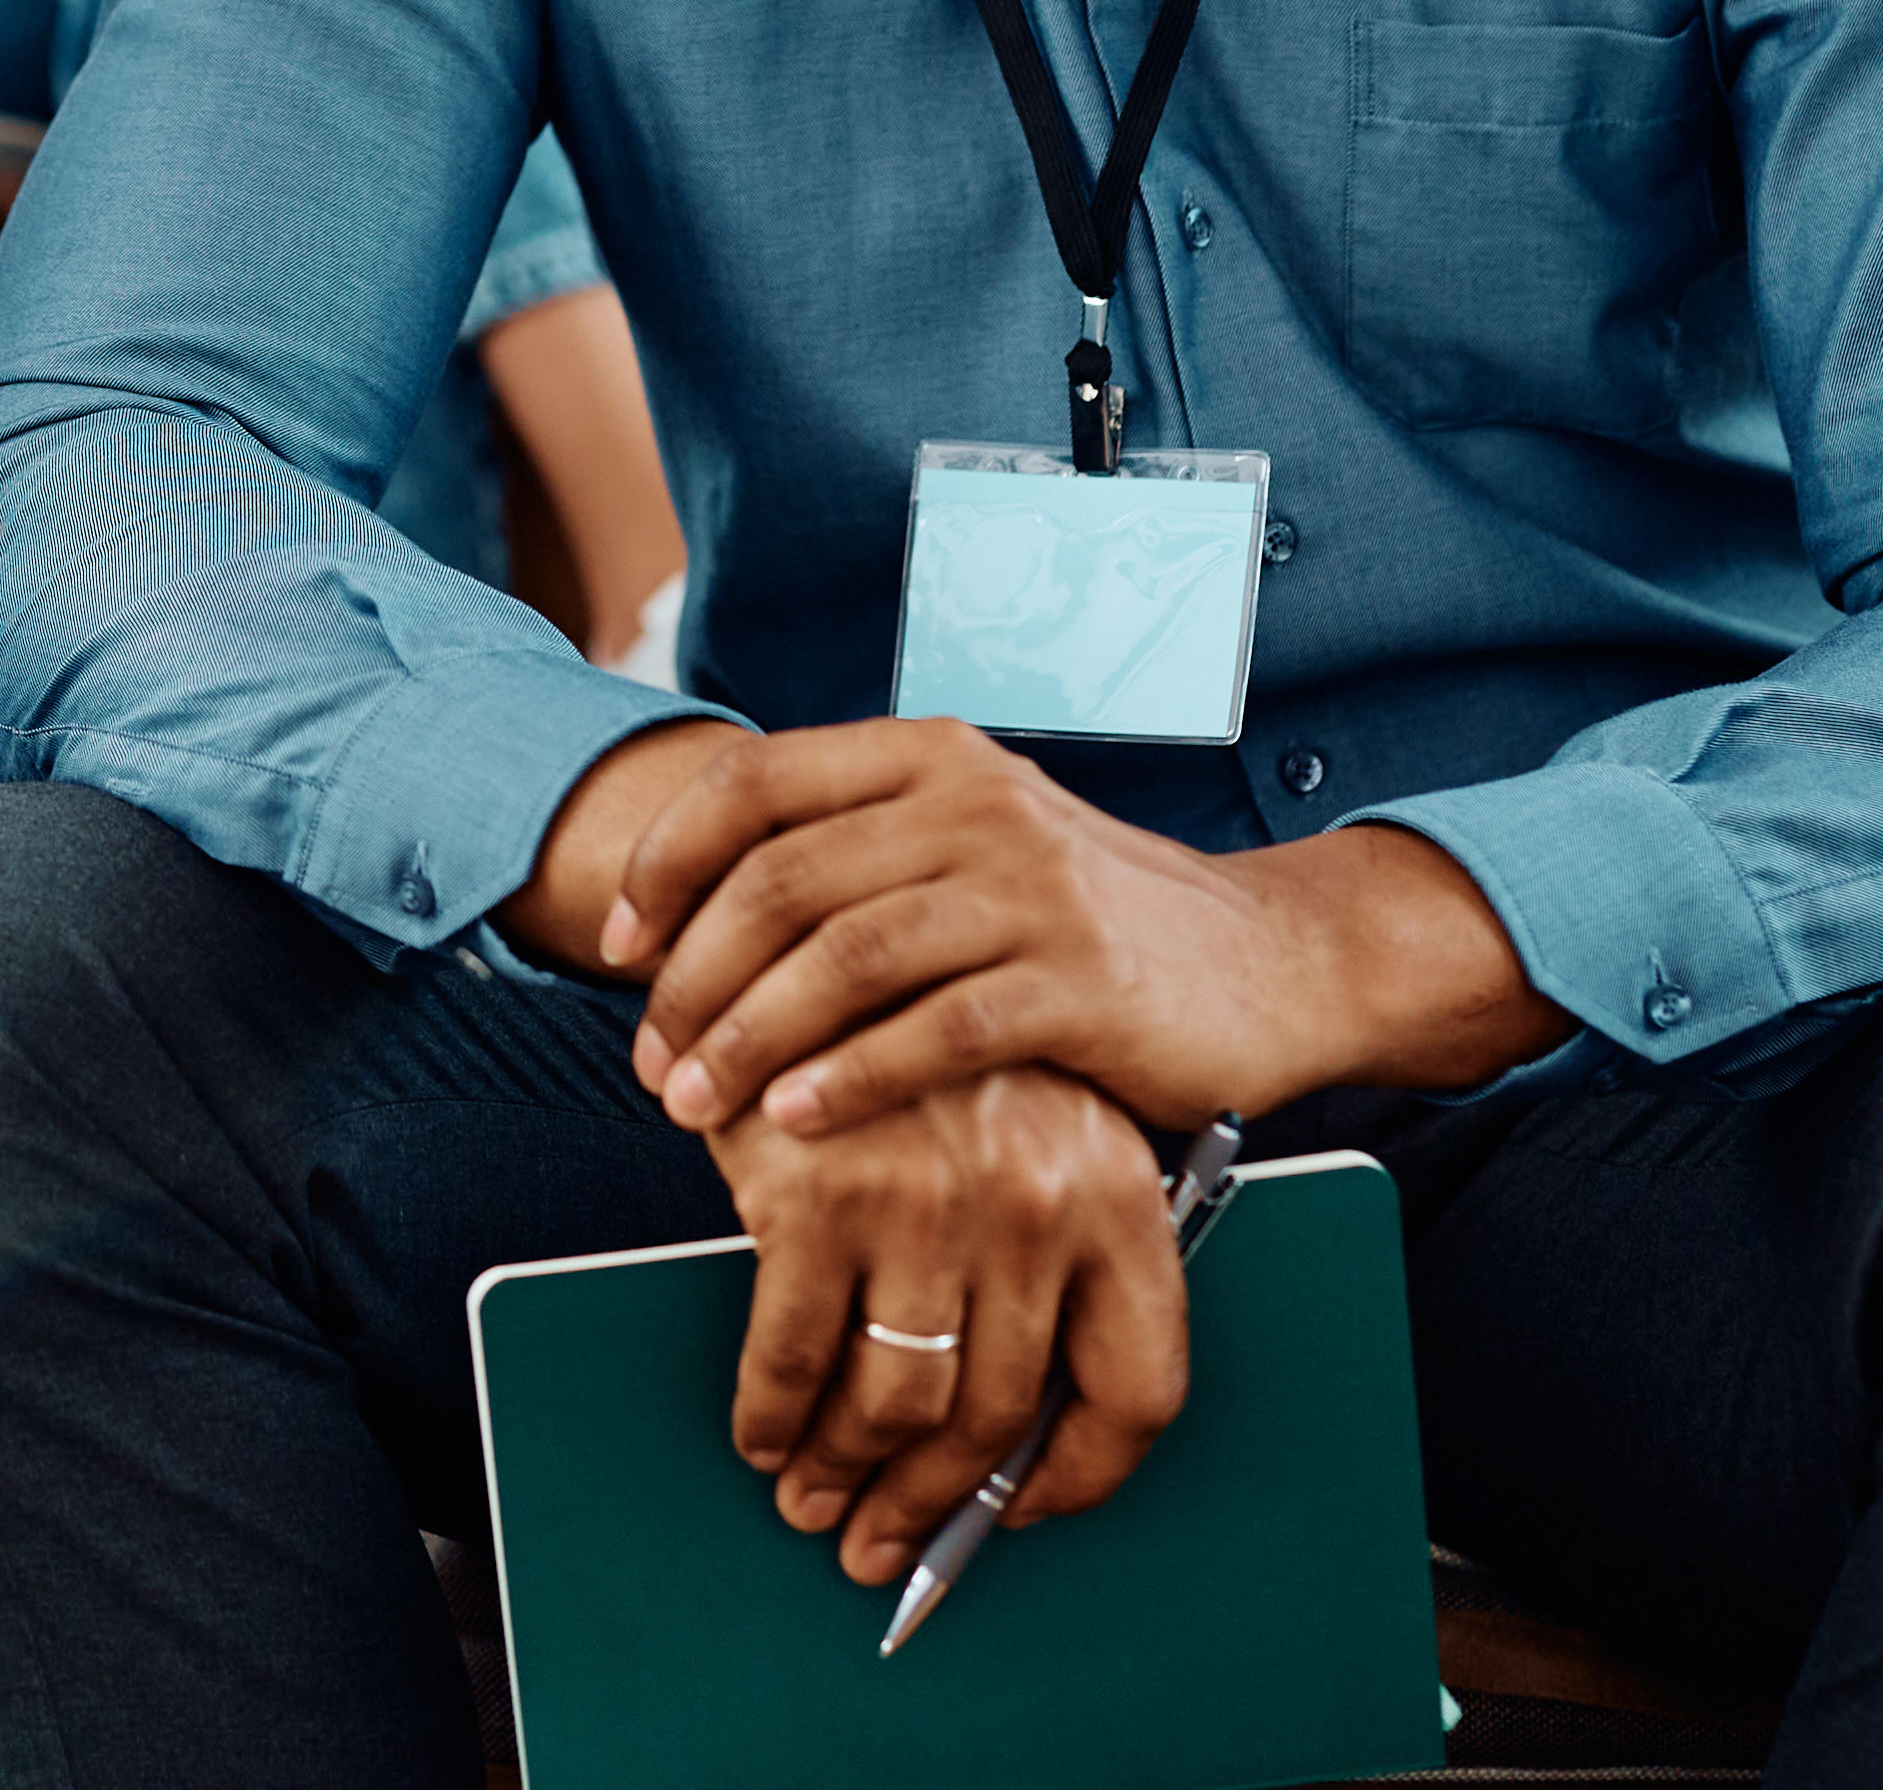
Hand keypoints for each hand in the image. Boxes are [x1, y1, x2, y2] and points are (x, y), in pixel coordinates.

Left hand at [601, 718, 1561, 1142]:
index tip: (611, 945)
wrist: (1271, 963)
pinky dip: (852, 1078)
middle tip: (646, 1063)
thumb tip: (689, 912)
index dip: (665, 860)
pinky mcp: (1082, 978)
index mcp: (928, 757)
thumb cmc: (1089, 924)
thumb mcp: (971, 851)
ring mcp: (1030, 885)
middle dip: (691, 979)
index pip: (754, 781)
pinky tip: (801, 1124)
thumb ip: (857, 856)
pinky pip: (936, 1030)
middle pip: (782, 879)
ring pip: (844, 955)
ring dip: (749, 1038)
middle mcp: (973, 801)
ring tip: (695, 1107)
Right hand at [718, 1064, 1188, 1582]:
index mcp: (1118, 1196)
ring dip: (844, 1473)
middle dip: (925, 1506)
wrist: (820, 919)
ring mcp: (933, 1203)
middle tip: (880, 1541)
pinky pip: (796, 1359)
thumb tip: (1011, 1439)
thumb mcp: (1032, 1135)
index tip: (1016, 1513)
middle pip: (997, 1418)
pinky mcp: (822, 1197)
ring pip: (895, 1406)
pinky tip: (764, 1431)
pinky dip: (773, 1418)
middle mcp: (1039, 1205)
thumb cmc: (934, 1053)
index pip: (1138, 1389)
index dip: (1080, 1478)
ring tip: (812, 1494)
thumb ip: (1044, 1263)